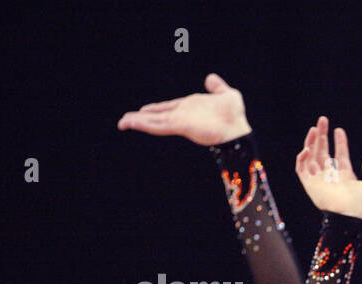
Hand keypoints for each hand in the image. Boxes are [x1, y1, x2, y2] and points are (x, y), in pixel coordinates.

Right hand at [117, 73, 252, 144]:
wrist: (238, 128)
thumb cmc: (235, 115)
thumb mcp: (226, 94)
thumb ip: (217, 87)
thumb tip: (210, 78)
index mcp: (188, 107)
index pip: (166, 108)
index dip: (154, 109)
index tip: (142, 111)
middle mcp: (181, 114)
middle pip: (156, 115)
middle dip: (140, 118)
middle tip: (125, 120)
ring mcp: (180, 121)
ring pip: (154, 121)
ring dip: (137, 122)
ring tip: (122, 123)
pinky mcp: (180, 126)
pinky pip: (159, 125)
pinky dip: (145, 124)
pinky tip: (133, 123)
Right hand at [295, 116, 361, 218]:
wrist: (349, 216)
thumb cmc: (361, 205)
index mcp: (344, 176)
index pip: (340, 155)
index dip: (340, 142)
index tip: (339, 130)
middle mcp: (330, 176)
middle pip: (323, 151)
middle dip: (322, 136)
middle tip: (323, 120)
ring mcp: (319, 180)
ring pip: (311, 157)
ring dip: (311, 142)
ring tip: (314, 128)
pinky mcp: (309, 184)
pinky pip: (301, 169)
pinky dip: (302, 158)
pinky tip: (308, 148)